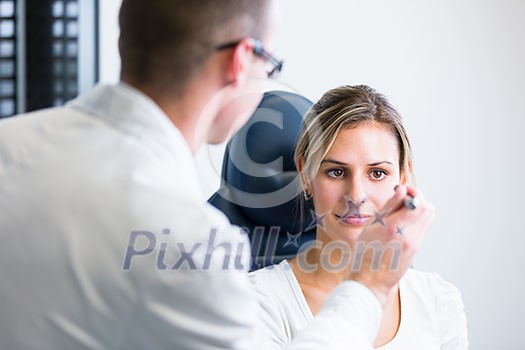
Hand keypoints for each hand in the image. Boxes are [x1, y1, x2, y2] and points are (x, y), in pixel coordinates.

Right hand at [346, 185, 434, 305]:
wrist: (369, 280)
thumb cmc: (365, 252)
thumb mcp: (371, 225)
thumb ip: (389, 206)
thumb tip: (402, 189)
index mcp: (394, 227)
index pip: (418, 202)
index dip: (413, 192)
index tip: (403, 190)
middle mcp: (409, 236)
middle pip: (428, 209)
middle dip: (418, 200)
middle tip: (403, 200)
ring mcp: (415, 244)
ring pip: (427, 218)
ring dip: (418, 211)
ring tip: (401, 213)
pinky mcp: (416, 250)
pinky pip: (422, 229)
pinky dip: (415, 222)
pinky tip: (400, 225)